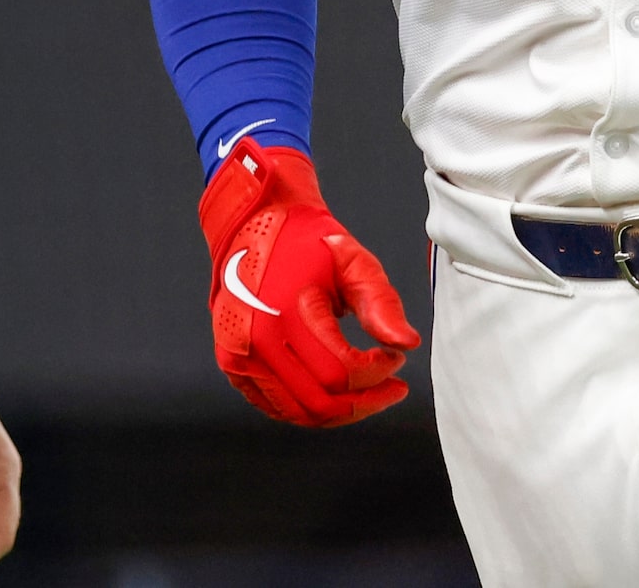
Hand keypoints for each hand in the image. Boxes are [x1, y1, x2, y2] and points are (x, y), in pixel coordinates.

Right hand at [197, 144, 419, 426]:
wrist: (255, 225)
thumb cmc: (304, 241)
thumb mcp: (352, 262)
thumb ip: (381, 303)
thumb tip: (407, 343)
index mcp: (283, 312)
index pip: (340, 372)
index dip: (377, 372)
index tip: (395, 356)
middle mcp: (254, 341)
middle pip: (321, 402)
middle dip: (366, 400)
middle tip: (393, 387)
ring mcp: (238, 356)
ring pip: (300, 413)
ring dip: (342, 411)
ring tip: (368, 393)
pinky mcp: (232, 364)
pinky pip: (277, 407)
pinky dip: (311, 408)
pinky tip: (335, 393)